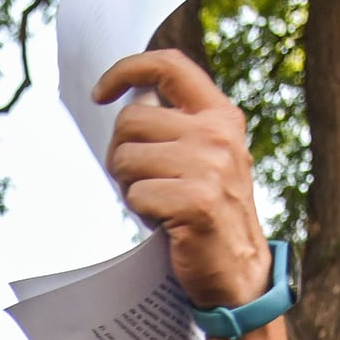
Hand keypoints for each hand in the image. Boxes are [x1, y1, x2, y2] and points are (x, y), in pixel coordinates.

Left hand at [94, 51, 271, 308]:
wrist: (240, 274)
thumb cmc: (208, 213)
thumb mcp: (205, 158)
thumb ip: (176, 127)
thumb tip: (123, 103)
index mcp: (221, 116)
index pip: (169, 65)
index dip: (126, 70)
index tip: (99, 94)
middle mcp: (218, 135)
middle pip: (130, 120)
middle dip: (120, 154)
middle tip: (140, 182)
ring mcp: (210, 167)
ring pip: (126, 158)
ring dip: (128, 186)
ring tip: (156, 203)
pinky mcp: (197, 201)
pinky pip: (136, 195)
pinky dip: (140, 214)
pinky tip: (164, 224)